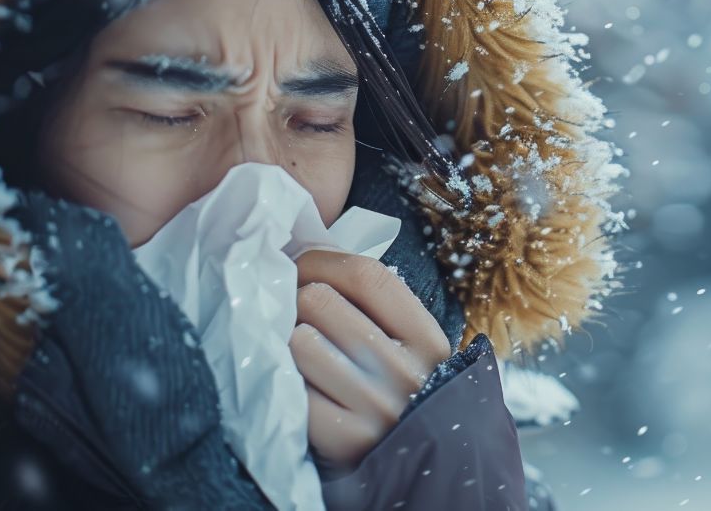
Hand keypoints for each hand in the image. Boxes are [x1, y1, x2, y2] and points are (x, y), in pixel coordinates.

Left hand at [288, 250, 451, 470]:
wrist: (413, 465)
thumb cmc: (400, 392)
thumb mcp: (410, 345)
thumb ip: (378, 303)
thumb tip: (312, 246)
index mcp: (427, 339)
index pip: (368, 274)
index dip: (323, 259)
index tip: (301, 265)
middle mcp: (406, 372)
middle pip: (321, 300)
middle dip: (296, 299)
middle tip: (290, 309)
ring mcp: (374, 407)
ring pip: (299, 340)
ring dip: (286, 340)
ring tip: (294, 349)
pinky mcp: (342, 439)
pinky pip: (290, 385)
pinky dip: (283, 379)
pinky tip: (293, 383)